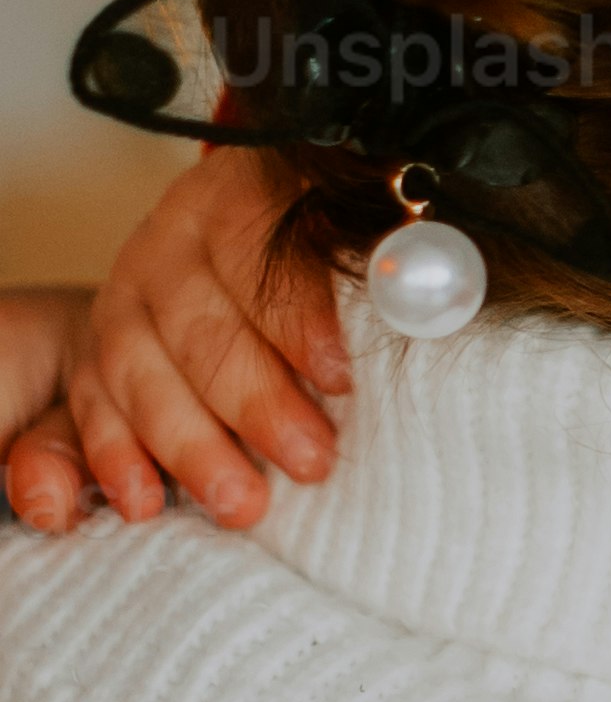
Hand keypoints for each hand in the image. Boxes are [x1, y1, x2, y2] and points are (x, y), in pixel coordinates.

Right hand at [0, 151, 347, 534]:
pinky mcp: (97, 349)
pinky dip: (117, 457)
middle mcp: (166, 244)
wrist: (237, 236)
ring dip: (191, 444)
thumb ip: (378, 257)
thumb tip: (424, 292)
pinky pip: (93, 404)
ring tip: (243, 504)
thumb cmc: (319, 246)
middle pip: (200, 325)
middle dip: (255, 402)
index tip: (340, 379)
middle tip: (311, 462)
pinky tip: (145, 503)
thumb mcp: (348, 230)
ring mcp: (124, 297)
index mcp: (232, 197)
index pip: (257, 250)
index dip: (296, 316)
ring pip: (139, 370)